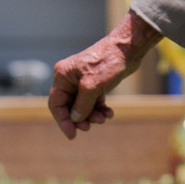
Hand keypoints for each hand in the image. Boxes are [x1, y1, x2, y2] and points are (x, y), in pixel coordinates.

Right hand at [47, 14, 160, 139]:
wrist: (128, 48)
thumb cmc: (108, 62)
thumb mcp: (92, 86)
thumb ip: (82, 105)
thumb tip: (76, 119)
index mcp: (63, 76)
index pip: (56, 103)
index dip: (63, 121)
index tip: (73, 135)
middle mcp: (70, 78)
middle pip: (69, 106)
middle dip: (80, 118)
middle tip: (91, 126)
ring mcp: (82, 80)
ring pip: (82, 105)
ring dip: (92, 115)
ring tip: (104, 118)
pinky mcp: (95, 82)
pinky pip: (93, 101)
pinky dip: (99, 109)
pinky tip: (109, 113)